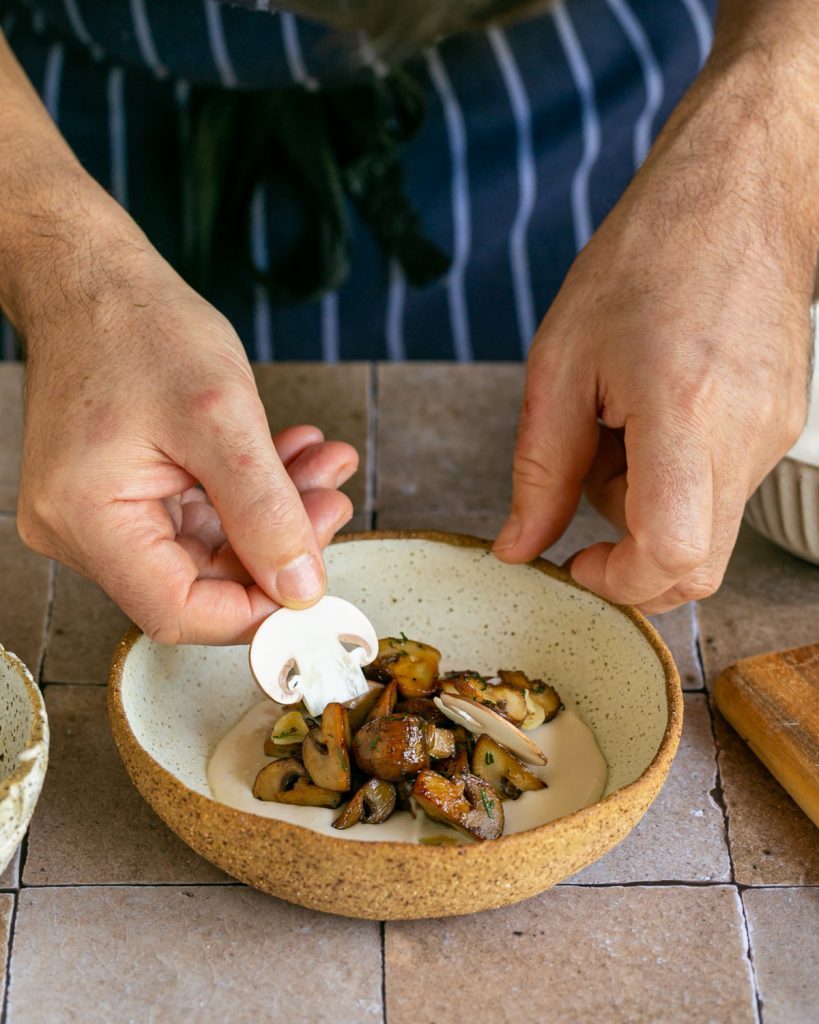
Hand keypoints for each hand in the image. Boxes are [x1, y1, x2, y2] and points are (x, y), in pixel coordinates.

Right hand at [17, 222, 357, 643]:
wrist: (94, 280)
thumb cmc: (138, 326)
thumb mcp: (221, 416)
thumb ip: (265, 510)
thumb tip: (299, 588)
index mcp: (89, 518)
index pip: (179, 610)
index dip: (256, 609)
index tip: (315, 582)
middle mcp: (83, 530)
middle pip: (201, 581)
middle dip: (279, 546)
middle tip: (331, 500)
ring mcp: (103, 515)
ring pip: (210, 547)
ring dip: (275, 511)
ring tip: (323, 467)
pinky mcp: (125, 496)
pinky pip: (199, 515)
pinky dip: (250, 493)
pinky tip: (291, 457)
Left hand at [494, 51, 817, 612]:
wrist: (739, 194)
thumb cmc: (647, 258)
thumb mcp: (561, 363)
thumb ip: (538, 470)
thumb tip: (520, 547)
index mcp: (684, 418)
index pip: (672, 558)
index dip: (619, 583)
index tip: (578, 563)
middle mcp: (745, 439)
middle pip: (695, 564)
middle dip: (628, 549)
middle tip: (591, 473)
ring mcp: (773, 436)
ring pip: (704, 524)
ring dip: (648, 500)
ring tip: (622, 414)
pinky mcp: (781, 426)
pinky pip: (721, 485)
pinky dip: (676, 471)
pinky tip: (656, 405)